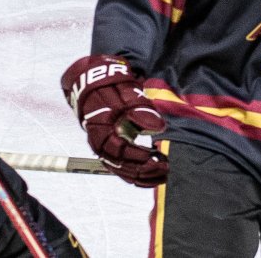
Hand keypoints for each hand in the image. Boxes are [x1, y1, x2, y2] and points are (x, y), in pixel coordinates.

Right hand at [61, 54, 168, 186]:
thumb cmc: (111, 87)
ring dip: (142, 176)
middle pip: (120, 165)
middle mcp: (100, 143)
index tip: (156, 155)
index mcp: (102, 129)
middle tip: (165, 167)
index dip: (137, 156)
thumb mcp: (126, 93)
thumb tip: (159, 128)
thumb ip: (140, 111)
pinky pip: (122, 168)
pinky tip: (152, 177)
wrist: (95, 84)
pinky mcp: (111, 150)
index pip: (118, 150)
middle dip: (144, 170)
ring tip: (163, 175)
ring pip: (122, 170)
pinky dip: (136, 176)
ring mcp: (105, 148)